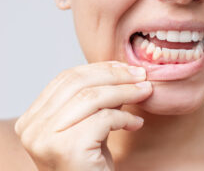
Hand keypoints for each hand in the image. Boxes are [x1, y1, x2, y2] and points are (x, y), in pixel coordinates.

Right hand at [14, 61, 151, 170]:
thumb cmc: (89, 163)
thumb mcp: (89, 125)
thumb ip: (96, 101)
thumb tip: (120, 73)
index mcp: (33, 118)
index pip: (66, 79)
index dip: (99, 69)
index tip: (125, 67)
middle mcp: (32, 127)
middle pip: (78, 83)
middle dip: (115, 75)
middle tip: (140, 75)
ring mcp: (46, 138)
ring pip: (93, 98)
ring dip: (125, 91)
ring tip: (145, 91)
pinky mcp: (68, 148)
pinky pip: (104, 119)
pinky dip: (126, 118)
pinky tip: (137, 124)